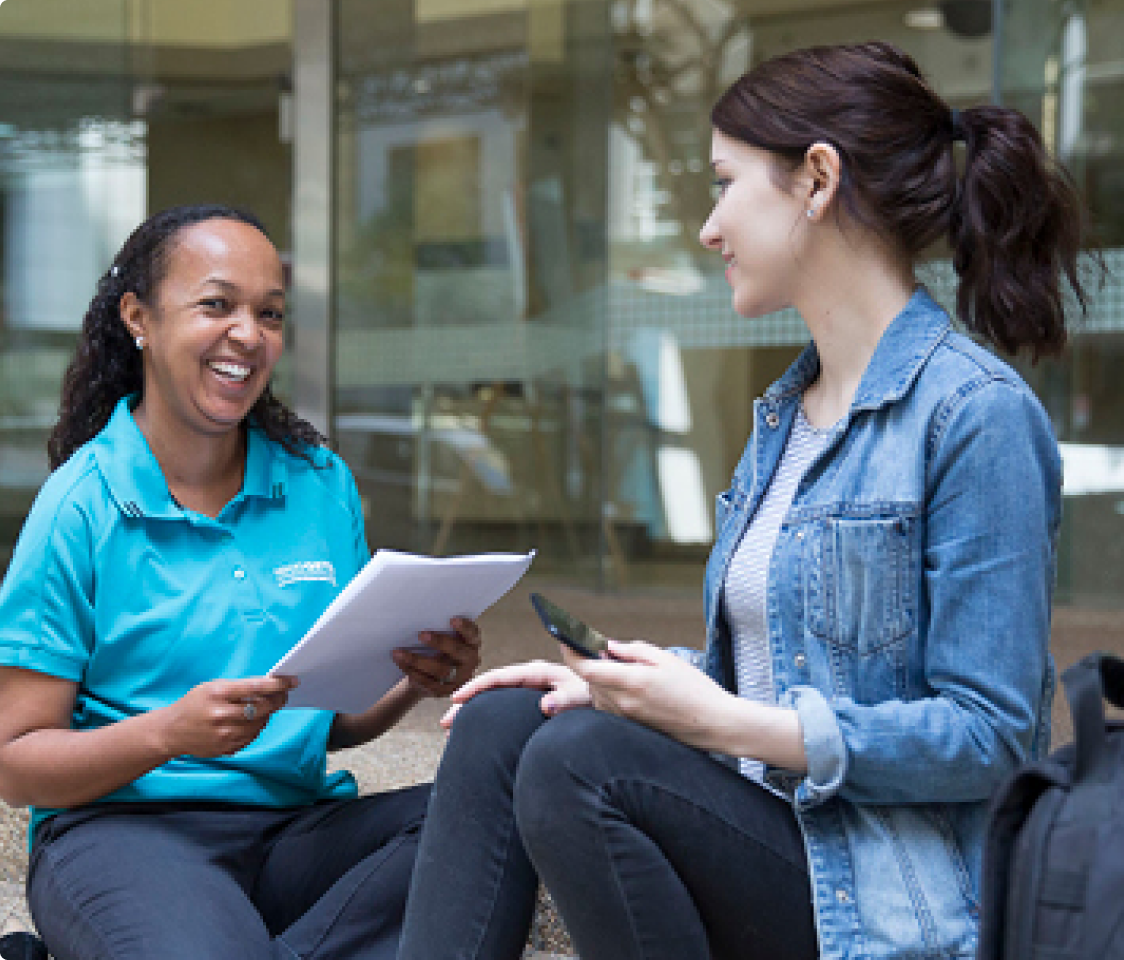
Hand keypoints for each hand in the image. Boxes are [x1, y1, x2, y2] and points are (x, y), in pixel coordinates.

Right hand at [155, 676, 296, 758]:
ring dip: (268, 714)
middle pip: (262, 707)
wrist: (171, 731)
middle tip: (283, 695)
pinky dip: (257, 728)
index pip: (255, 687)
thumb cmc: (194, 704)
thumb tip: (269, 685)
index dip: (278, 684)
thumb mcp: (212, 687)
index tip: (292, 681)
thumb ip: (239, 687)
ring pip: (260, 723)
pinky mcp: (225, 747)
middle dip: (277, 700)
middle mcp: (221, 714)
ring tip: (266, 707)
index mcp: (218, 693)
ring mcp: (223, 733)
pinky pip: (251, 737)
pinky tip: (252, 721)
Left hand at [392, 617, 481, 698]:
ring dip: (417, 661)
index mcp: (472, 643)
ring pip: (440, 670)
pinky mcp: (446, 691)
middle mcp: (470, 661)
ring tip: (399, 652)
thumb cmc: (441, 647)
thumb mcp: (447, 638)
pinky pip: (429, 683)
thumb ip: (442, 630)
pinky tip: (401, 663)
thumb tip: (421, 617)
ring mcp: (459, 678)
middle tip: (421, 634)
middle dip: (440, 643)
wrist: (436, 675)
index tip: (452, 619)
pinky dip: (413, 672)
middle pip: (457, 652)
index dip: (464, 628)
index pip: (472, 634)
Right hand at [440, 659, 590, 728]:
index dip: (477, 686)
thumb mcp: (583, 698)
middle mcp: (530, 678)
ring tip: (453, 730)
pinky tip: (476, 731)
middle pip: (491, 688)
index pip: (500, 676)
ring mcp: (529, 690)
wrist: (607, 700)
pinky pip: (503, 707)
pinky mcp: (531, 702)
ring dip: (473, 712)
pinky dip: (487, 717)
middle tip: (445, 722)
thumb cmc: (595, 697)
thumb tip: (546, 705)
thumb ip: (566, 700)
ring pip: (494, 699)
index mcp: (538, 672)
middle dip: (467, 703)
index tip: (457, 698)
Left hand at [568, 640, 734, 749]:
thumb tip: (607, 647)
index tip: (564, 638)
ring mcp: (625, 717)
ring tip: (624, 667)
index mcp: (632, 682)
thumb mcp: (665, 659)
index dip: (570, 652)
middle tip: (603, 648)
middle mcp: (623, 703)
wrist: (714, 723)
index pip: (586, 668)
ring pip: (596, 692)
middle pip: (589, 679)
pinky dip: (609, 690)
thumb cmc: (694, 688)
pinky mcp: (629, 726)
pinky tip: (629, 684)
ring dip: (600, 677)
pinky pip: (607, 704)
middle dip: (588, 661)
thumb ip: (632, 650)